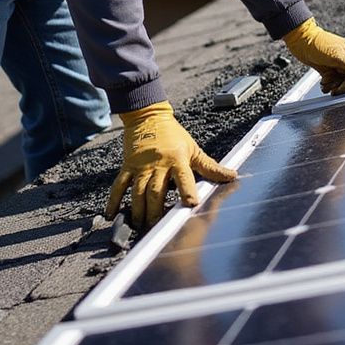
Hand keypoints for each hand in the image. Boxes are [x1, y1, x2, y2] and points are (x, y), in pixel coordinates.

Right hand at [105, 101, 236, 228]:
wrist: (148, 116)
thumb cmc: (174, 135)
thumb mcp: (194, 149)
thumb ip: (211, 166)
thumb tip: (232, 176)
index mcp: (177, 160)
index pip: (184, 178)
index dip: (187, 191)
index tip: (191, 204)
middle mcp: (158, 164)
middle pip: (156, 191)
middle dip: (156, 211)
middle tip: (156, 228)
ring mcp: (141, 166)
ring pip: (138, 192)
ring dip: (138, 210)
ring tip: (140, 225)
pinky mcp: (127, 166)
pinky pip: (119, 185)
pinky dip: (114, 200)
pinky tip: (112, 214)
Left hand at [283, 18, 344, 94]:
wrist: (300, 41)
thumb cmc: (320, 45)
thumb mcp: (340, 58)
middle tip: (339, 88)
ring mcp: (339, 67)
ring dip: (337, 87)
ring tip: (329, 85)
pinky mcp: (329, 72)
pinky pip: (335, 84)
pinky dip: (329, 86)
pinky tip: (324, 83)